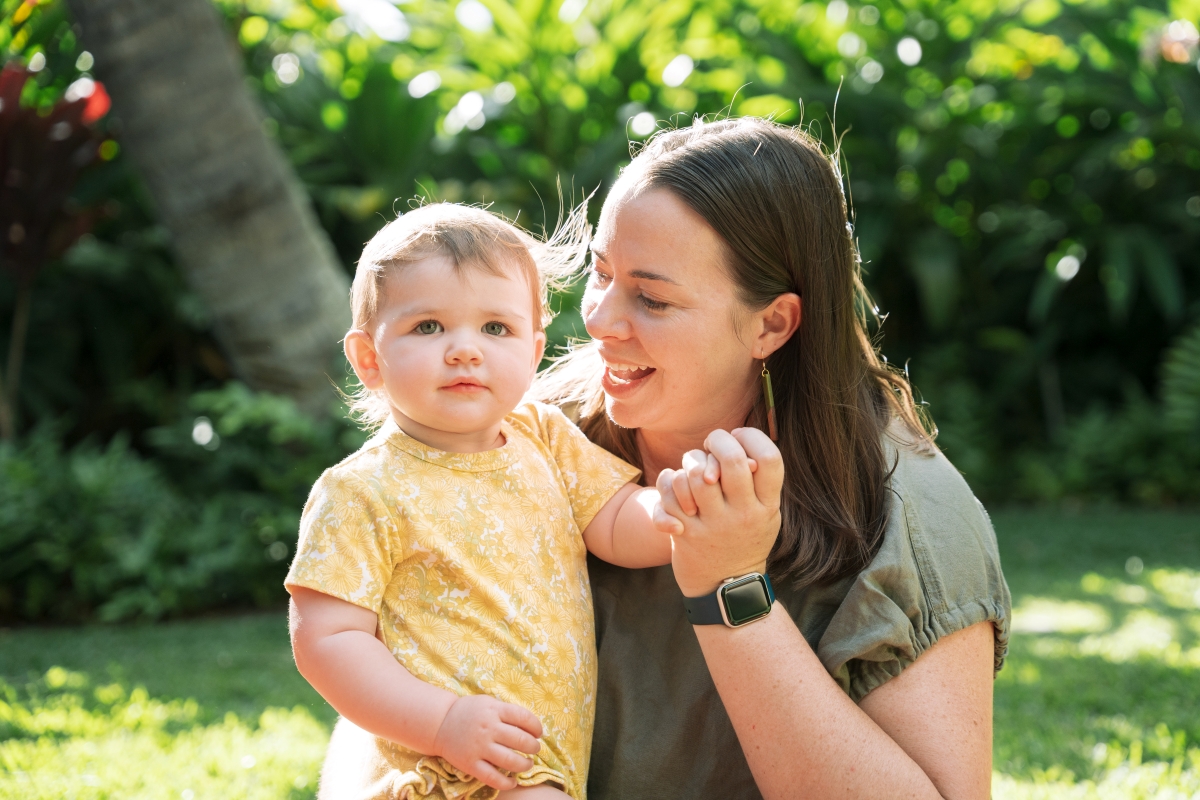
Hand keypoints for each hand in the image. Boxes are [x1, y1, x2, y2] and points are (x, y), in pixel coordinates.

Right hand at [431, 694, 543, 790]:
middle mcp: (488, 728)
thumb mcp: (488, 702)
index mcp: (494, 709)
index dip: (536, 727)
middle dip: (534, 747)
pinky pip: (493, 778)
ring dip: (525, 765)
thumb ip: (507, 711)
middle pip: (521, 741)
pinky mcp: (470, 764)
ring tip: (527, 764)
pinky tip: (513, 781)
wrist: (440, 723)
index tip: (538, 733)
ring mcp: (479, 747)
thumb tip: (531, 726)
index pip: (524, 718)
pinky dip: (507, 783)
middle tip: (535, 749)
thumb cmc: (469, 712)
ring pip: (511, 761)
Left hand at [654, 428, 782, 596]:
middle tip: (711, 444)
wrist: (725, 586)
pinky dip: (667, 480)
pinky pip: (668, 491)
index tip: (738, 437)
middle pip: (730, 460)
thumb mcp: (765, 512)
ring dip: (690, 462)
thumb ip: (756, 480)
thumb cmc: (744, 537)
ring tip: (693, 468)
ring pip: (694, 474)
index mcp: (767, 506)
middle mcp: (742, 515)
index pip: (768, 458)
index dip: (751, 437)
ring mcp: (712, 526)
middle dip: (716, 441)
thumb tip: (736, 437)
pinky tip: (675, 485)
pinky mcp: (685, 534)